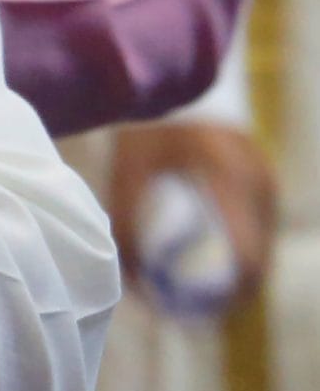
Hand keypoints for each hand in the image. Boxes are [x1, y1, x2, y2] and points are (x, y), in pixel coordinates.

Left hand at [110, 121, 278, 309]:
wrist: (172, 72)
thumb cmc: (145, 123)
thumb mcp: (127, 174)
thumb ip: (125, 229)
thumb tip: (132, 285)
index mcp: (228, 179)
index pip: (246, 259)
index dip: (225, 299)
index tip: (196, 318)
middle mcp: (257, 181)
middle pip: (258, 260)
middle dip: (230, 294)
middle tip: (191, 315)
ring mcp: (264, 178)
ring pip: (262, 247)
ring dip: (237, 275)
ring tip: (197, 294)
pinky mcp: (261, 178)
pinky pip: (258, 229)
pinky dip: (240, 251)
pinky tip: (211, 262)